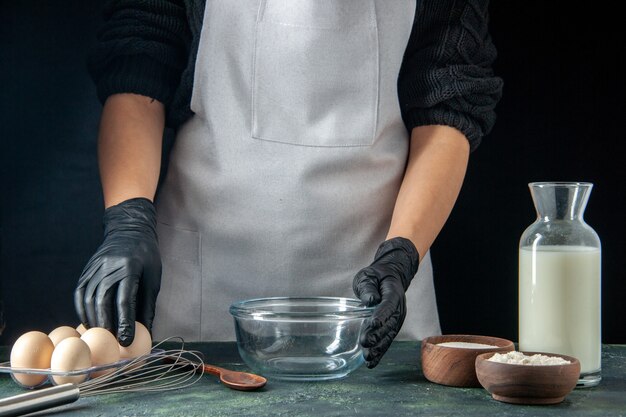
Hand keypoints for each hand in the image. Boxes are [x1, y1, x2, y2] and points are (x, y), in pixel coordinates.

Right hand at [74, 198, 160, 345]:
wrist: (128, 231)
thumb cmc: (146, 257)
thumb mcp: (153, 279)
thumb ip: (148, 306)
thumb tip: (148, 334)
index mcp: (129, 268)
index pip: (124, 301)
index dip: (125, 323)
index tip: (127, 342)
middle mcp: (108, 268)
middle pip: (102, 302)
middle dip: (107, 325)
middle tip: (112, 343)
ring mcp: (94, 269)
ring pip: (88, 300)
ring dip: (94, 321)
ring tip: (102, 336)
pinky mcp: (85, 272)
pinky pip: (80, 295)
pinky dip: (83, 311)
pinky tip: (90, 322)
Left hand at [353, 237, 418, 367]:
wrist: (390, 278)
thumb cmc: (376, 277)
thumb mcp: (368, 275)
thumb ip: (368, 287)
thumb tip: (371, 300)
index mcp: (393, 294)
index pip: (388, 305)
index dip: (381, 315)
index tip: (373, 324)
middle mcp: (398, 309)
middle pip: (389, 324)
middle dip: (378, 335)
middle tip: (365, 343)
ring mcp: (397, 320)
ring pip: (389, 336)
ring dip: (379, 348)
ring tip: (368, 358)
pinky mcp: (392, 328)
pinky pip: (387, 341)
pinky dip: (380, 352)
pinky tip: (371, 363)